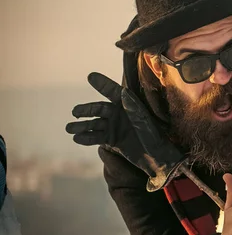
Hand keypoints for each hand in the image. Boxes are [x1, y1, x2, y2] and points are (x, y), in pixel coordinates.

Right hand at [66, 72, 184, 190]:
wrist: (158, 157)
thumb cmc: (155, 136)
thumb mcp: (145, 120)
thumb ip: (134, 107)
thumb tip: (123, 91)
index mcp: (128, 104)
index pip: (114, 92)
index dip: (103, 85)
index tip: (91, 76)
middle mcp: (119, 114)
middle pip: (99, 109)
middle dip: (87, 110)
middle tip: (75, 112)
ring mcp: (114, 127)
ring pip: (94, 124)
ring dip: (82, 126)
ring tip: (69, 128)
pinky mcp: (112, 140)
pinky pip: (96, 137)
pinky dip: (86, 138)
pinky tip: (77, 138)